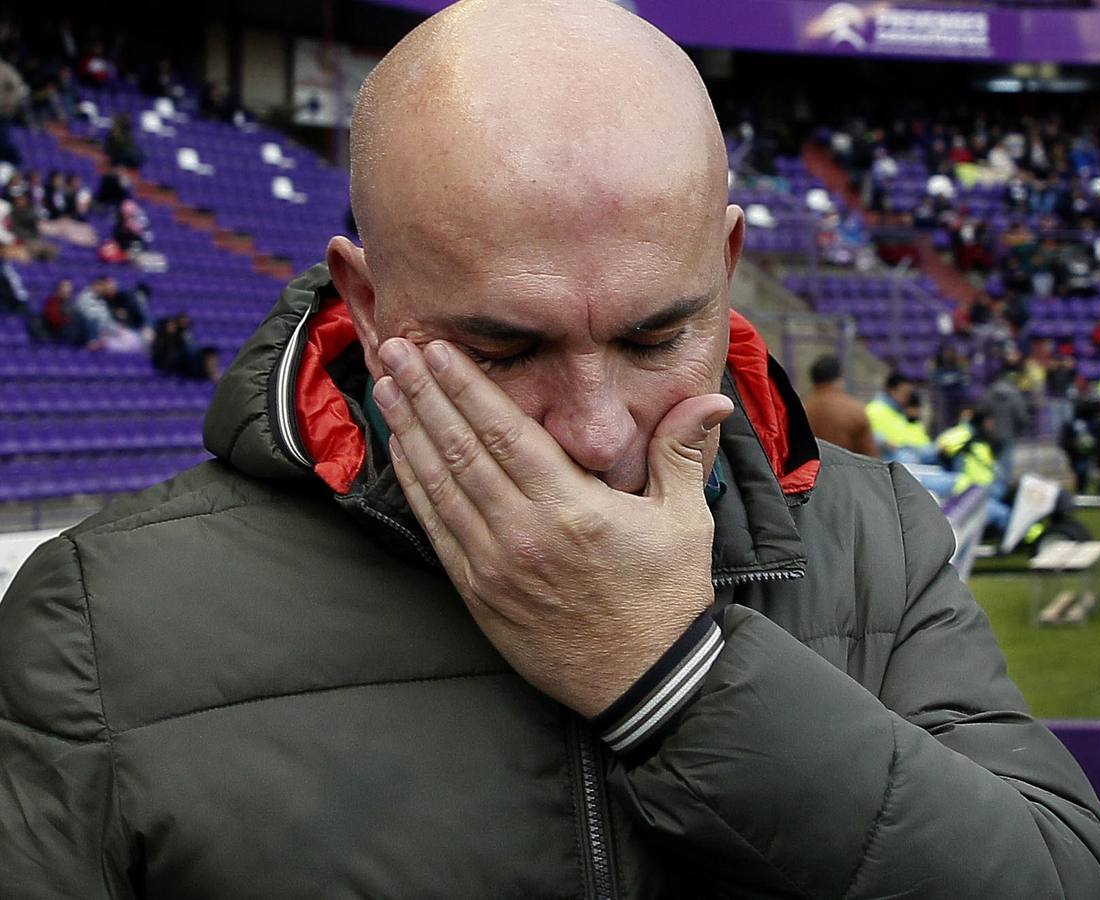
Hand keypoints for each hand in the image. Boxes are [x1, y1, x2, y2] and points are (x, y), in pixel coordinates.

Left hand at [372, 338, 732, 717]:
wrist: (644, 681)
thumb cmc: (666, 597)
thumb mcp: (685, 520)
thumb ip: (680, 451)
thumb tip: (713, 398)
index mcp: (575, 508)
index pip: (507, 432)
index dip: (467, 388)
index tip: (438, 351)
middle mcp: (526, 533)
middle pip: (462, 450)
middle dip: (424, 395)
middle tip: (396, 350)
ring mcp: (496, 566)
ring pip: (440, 486)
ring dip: (409, 433)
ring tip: (386, 388)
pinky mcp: (480, 594)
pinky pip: (436, 530)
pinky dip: (414, 487)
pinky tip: (401, 454)